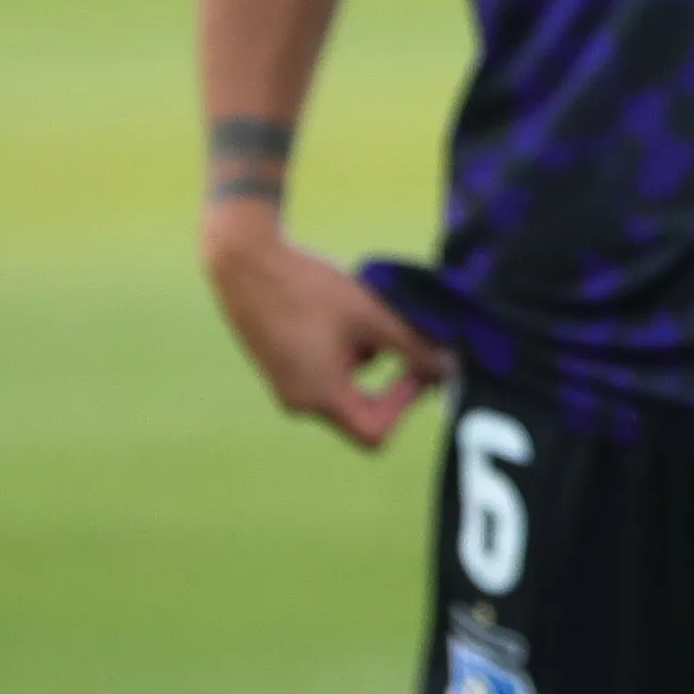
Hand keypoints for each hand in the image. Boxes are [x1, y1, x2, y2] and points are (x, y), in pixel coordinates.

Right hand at [201, 211, 448, 447]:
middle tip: (404, 340)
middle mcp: (299, 401)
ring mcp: (286, 386)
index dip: (405, 405)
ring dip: (368, 357)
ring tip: (365, 314)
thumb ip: (413, 346)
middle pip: (363, 413)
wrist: (245, 261)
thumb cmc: (305, 287)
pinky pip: (326, 374)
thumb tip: (448, 369)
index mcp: (319, 397)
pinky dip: (345, 351)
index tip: (417, 367)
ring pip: (347, 388)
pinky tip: (341, 312)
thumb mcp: (370, 315)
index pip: (375, 432)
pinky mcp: (281, 367)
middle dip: (390, 380)